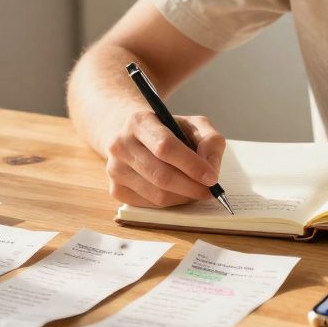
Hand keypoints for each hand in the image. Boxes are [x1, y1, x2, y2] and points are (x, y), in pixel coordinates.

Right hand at [104, 111, 225, 207]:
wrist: (134, 136)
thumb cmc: (169, 130)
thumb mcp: (193, 125)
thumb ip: (210, 141)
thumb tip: (211, 169)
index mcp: (139, 121)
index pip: (165, 147)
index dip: (191, 165)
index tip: (212, 178)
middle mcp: (120, 145)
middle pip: (161, 175)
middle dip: (191, 187)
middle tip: (210, 191)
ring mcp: (115, 169)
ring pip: (157, 195)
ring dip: (184, 197)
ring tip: (196, 189)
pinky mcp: (116, 189)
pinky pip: (150, 205)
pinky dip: (171, 202)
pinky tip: (178, 191)